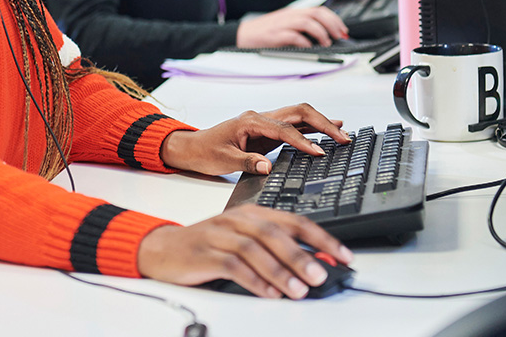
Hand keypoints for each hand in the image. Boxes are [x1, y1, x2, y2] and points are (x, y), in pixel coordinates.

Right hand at [137, 204, 352, 298]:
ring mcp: (219, 235)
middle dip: (301, 255)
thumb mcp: (243, 242)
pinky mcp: (204, 253)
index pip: (294, 221)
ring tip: (298, 289)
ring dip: (280, 270)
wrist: (162, 248)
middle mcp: (237, 220)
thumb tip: (314, 266)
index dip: (322, 238)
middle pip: (275, 233)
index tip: (344, 256)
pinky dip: (253, 280)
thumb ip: (275, 250)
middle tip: (321, 274)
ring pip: (256, 249)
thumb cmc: (208, 246)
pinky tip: (268, 292)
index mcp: (252, 213)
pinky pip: (232, 265)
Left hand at [160, 103, 349, 175]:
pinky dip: (311, 128)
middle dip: (323, 123)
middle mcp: (260, 117)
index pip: (285, 129)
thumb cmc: (204, 151)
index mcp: (251, 121)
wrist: (191, 147)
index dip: (304, 141)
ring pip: (298, 116)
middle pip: (299, 113)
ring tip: (342, 131)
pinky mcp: (266, 131)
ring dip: (320, 122)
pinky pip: (293, 126)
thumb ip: (247, 162)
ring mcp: (265, 123)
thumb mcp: (223, 160)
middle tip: (343, 136)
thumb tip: (267, 166)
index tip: (320, 152)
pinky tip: (324, 132)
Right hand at [235, 6, 347, 48]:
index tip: (343, 30)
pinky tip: (309, 48)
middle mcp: (290, 16)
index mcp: (294, 13)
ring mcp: (283, 24)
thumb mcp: (285, 26)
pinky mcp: (275, 35)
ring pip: (308, 22)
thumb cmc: (264, 34)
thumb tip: (323, 38)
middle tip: (340, 36)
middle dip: (333, 24)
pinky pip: (294, 36)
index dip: (335, 19)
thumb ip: (302, 29)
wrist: (241, 36)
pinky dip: (305, 42)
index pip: (320, 10)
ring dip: (321, 33)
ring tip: (327, 43)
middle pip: (317, 13)